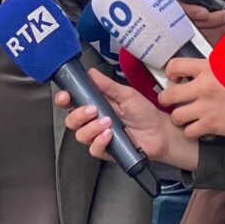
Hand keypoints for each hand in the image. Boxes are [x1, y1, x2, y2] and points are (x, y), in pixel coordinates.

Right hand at [56, 68, 198, 170]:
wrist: (160, 132)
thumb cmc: (144, 112)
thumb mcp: (127, 94)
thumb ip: (107, 85)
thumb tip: (91, 72)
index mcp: (95, 104)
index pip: (72, 102)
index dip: (64, 99)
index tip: (65, 97)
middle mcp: (93, 121)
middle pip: (71, 120)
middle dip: (78, 114)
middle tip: (93, 110)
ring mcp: (98, 136)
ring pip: (80, 135)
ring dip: (91, 128)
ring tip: (108, 123)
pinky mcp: (106, 151)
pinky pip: (93, 149)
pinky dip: (99, 141)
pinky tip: (109, 135)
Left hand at [157, 58, 224, 139]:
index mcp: (208, 67)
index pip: (174, 66)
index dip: (171, 72)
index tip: (175, 77)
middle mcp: (202, 87)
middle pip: (168, 95)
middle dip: (167, 98)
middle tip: (172, 100)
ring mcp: (206, 108)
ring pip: (176, 116)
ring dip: (179, 117)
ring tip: (187, 116)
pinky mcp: (213, 125)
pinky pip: (190, 132)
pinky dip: (192, 132)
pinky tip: (200, 129)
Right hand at [180, 0, 224, 33]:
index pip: (180, 7)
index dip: (192, 12)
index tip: (204, 13)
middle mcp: (178, 9)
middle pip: (191, 22)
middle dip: (212, 21)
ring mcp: (188, 19)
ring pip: (200, 31)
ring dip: (218, 29)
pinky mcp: (199, 25)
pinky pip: (207, 34)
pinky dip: (219, 33)